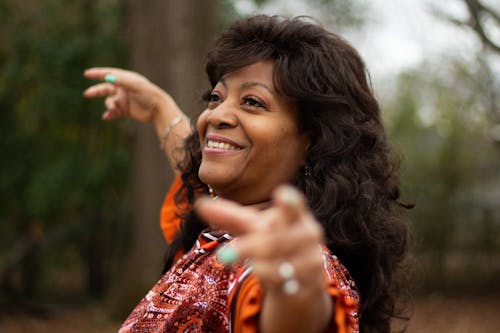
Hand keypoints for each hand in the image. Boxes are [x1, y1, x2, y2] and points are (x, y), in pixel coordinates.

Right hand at [83, 67, 167, 122]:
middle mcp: (124, 88)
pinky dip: (109, 114)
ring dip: (109, 106)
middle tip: (87, 94)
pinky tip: (106, 117)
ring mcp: (125, 99)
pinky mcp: (126, 110)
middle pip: (106, 88)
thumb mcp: (135, 85)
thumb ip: (121, 80)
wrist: (158, 110)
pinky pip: (114, 112)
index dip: (97, 73)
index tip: (86, 74)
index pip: (109, 74)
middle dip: (96, 91)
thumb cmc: (149, 94)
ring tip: (114, 109)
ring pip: (110, 101)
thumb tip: (107, 77)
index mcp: (126, 79)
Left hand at [196, 186, 325, 295]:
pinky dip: (265, 274)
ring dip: (254, 260)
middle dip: (250, 246)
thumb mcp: (253, 228)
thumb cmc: (274, 244)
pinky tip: (255, 270)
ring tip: (230, 260)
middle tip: (221, 254)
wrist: (301, 280)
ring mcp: (311, 257)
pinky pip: (283, 278)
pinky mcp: (310, 280)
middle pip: (276, 238)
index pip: (294, 205)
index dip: (289, 201)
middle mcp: (307, 234)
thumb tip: (199, 203)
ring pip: (278, 258)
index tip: (282, 194)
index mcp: (295, 216)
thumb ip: (229, 216)